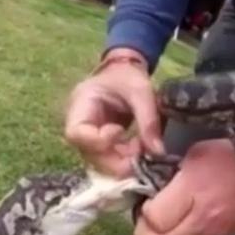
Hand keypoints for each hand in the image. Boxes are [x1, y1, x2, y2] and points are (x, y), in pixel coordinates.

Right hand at [64, 48, 163, 176]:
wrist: (124, 72)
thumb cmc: (127, 76)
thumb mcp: (141, 91)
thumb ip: (148, 120)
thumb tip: (158, 152)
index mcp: (80, 105)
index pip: (76, 134)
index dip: (99, 141)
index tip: (121, 131)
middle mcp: (79, 126)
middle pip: (89, 154)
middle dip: (117, 160)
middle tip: (142, 153)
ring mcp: (89, 138)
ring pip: (101, 162)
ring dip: (125, 162)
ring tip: (145, 148)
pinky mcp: (102, 145)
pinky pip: (112, 160)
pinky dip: (128, 159)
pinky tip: (143, 148)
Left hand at [134, 139, 234, 234]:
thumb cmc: (228, 157)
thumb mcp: (194, 154)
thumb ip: (169, 171)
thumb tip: (152, 186)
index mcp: (192, 192)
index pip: (153, 218)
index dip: (144, 210)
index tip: (147, 197)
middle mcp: (199, 221)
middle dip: (145, 232)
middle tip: (147, 216)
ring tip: (164, 218)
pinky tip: (184, 221)